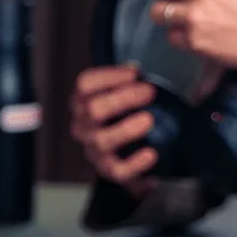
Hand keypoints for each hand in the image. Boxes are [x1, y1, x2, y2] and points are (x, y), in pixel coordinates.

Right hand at [70, 65, 157, 195]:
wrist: (134, 152)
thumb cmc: (130, 114)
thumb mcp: (128, 93)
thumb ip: (131, 81)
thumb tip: (144, 65)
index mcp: (84, 102)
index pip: (84, 85)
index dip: (109, 77)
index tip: (135, 73)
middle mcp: (84, 125)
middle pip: (91, 109)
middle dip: (122, 99)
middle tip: (149, 92)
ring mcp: (94, 149)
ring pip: (100, 140)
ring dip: (125, 129)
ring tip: (149, 120)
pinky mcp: (109, 170)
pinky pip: (116, 171)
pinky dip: (134, 164)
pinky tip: (152, 153)